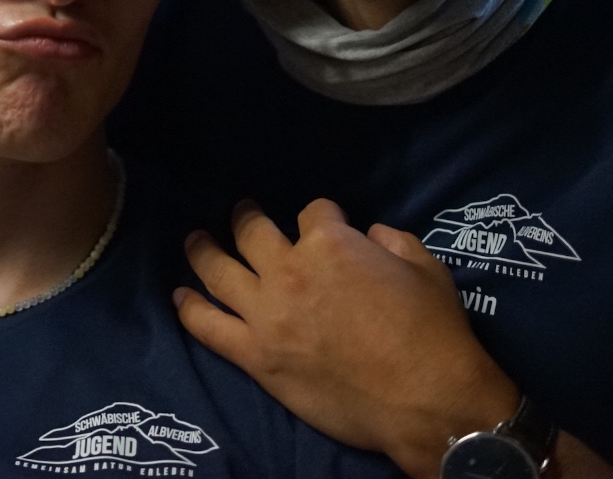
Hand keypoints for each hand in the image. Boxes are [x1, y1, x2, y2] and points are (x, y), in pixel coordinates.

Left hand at [175, 198, 517, 478]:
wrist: (425, 400)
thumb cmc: (433, 332)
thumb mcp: (425, 267)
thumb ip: (391, 241)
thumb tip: (370, 236)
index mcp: (329, 244)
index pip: (312, 212)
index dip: (321, 216)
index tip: (325, 223)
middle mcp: (288, 271)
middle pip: (252, 232)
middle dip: (246, 217)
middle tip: (241, 213)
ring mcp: (267, 315)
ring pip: (217, 271)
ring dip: (202, 251)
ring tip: (195, 241)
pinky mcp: (257, 357)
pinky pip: (209, 328)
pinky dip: (190, 310)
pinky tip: (179, 298)